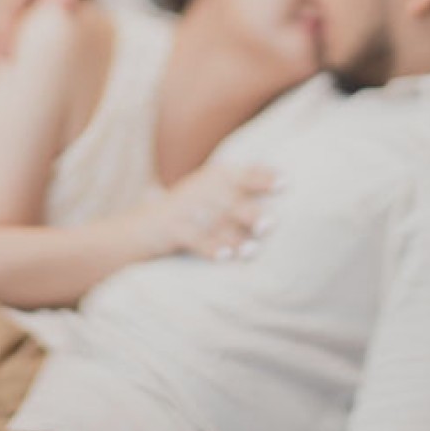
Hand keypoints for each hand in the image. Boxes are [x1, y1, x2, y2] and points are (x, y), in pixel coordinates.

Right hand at [136, 162, 279, 262]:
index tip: (286, 183)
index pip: (243, 173)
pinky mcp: (172, 229)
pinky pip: (194, 238)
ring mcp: (186, 209)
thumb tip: (286, 189)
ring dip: (235, 237)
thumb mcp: (214, 190)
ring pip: (215, 222)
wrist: (143, 226)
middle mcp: (203, 189)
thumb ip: (244, 186)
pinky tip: (225, 257)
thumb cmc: (191, 209)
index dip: (264, 177)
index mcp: (217, 176)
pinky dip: (210, 247)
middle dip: (251, 213)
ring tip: (252, 251)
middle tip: (271, 226)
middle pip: (231, 200)